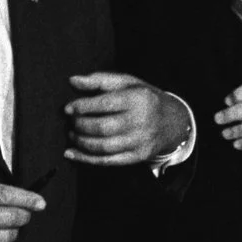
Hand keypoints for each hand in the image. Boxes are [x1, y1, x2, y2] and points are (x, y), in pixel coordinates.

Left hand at [64, 72, 190, 166]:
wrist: (173, 121)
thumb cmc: (144, 99)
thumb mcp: (128, 83)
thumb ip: (100, 80)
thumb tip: (73, 81)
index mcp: (140, 99)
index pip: (105, 104)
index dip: (82, 107)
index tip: (68, 108)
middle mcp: (142, 121)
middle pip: (102, 127)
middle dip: (80, 125)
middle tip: (71, 121)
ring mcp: (141, 141)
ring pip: (102, 147)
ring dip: (81, 142)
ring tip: (73, 134)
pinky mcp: (138, 156)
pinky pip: (107, 161)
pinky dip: (85, 158)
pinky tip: (72, 152)